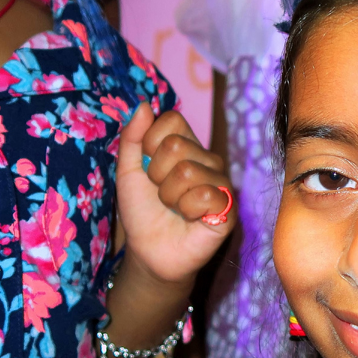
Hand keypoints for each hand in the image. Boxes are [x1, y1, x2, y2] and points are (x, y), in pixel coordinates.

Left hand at [116, 103, 234, 285]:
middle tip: (161, 193)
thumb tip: (144, 105)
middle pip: (176, 145)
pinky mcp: (229, 207)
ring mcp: (220, 182)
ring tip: (175, 208)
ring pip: (187, 171)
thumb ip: (132, 138)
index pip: (171, 119)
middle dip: (156, 175)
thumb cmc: (142, 212)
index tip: (147, 168)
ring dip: (169, 196)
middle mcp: (207, 159)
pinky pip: (205, 195)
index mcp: (186, 145)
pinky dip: (187, 209)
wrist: (149, 252)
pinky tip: (191, 218)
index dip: (150, 143)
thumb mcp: (128, 172)